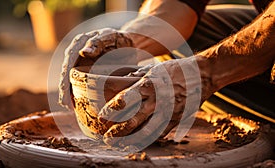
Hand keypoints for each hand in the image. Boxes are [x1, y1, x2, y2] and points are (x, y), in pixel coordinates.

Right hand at [59, 28, 135, 108]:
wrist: (128, 44)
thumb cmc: (119, 38)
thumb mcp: (110, 37)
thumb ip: (97, 43)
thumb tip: (82, 53)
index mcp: (79, 43)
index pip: (69, 60)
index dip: (65, 75)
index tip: (65, 88)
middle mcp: (76, 53)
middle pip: (66, 72)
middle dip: (65, 88)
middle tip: (66, 104)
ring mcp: (81, 63)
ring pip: (71, 79)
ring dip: (69, 93)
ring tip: (69, 107)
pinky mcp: (87, 71)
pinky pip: (79, 82)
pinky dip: (77, 92)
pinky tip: (77, 104)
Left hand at [97, 57, 213, 146]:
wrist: (202, 75)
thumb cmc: (177, 70)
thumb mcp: (156, 68)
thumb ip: (139, 75)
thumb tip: (126, 78)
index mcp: (148, 85)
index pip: (124, 100)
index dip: (111, 110)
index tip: (102, 117)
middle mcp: (155, 101)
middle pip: (132, 120)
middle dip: (118, 132)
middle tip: (107, 138)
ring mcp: (166, 112)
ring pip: (146, 132)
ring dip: (131, 141)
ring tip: (120, 146)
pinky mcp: (176, 119)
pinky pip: (160, 133)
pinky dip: (148, 139)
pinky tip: (139, 143)